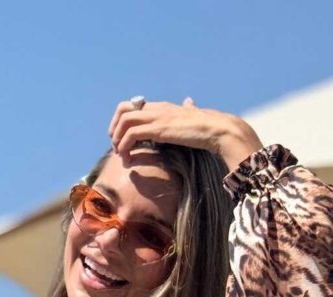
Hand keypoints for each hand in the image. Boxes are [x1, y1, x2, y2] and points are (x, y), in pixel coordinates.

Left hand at [108, 96, 259, 162]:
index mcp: (162, 106)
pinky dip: (124, 147)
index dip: (121, 121)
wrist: (219, 129)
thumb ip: (188, 109)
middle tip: (116, 147)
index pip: (132, 106)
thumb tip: (189, 102)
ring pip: (124, 121)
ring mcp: (158, 117)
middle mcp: (157, 108)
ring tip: (121, 155)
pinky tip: (128, 159)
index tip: (122, 139)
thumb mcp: (193, 116)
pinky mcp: (159, 129)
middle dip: (114, 128)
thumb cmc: (208, 127)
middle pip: (122, 109)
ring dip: (117, 140)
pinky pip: (131, 134)